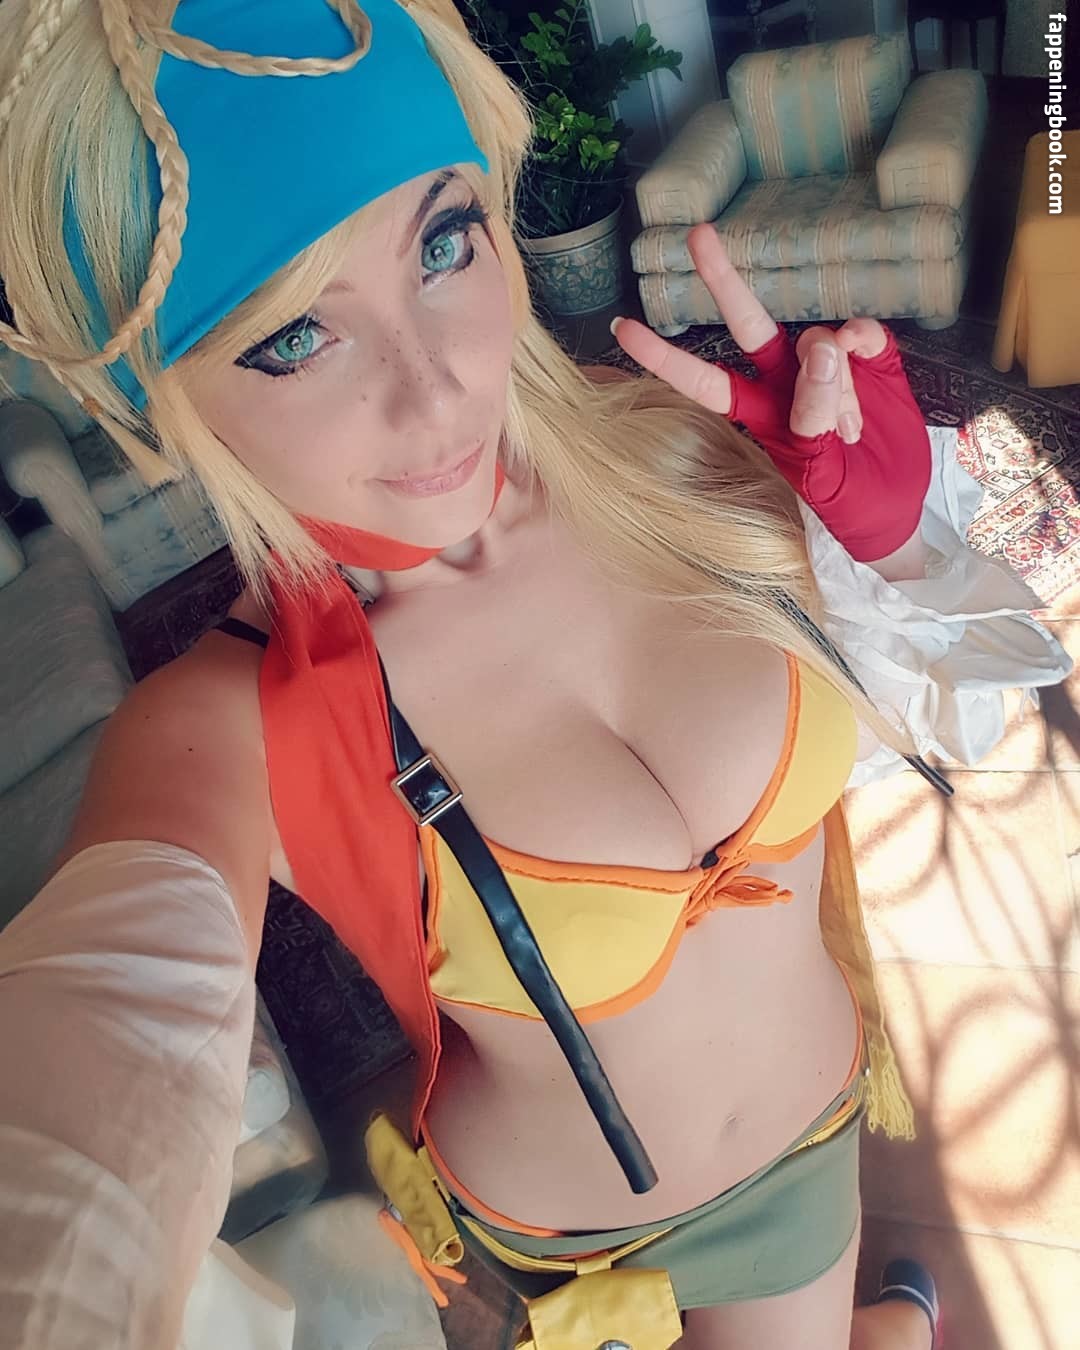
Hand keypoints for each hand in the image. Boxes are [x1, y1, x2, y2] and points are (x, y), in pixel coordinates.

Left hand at [611, 225, 930, 563]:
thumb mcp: (825, 474)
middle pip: (748, 325)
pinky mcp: (871, 359)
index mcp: (759, 416)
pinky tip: (867, 356)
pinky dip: (862, 339)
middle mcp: (785, 383)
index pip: (704, 382)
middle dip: (723, 281)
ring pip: (817, 340)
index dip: (664, 358)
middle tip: (698, 236)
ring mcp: (830, 367)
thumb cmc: (850, 505)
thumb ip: (814, 416)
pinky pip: (860, 331)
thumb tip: (817, 346)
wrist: (901, 509)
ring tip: (852, 431)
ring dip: (836, 382)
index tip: (622, 326)